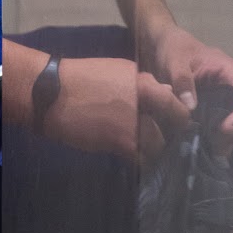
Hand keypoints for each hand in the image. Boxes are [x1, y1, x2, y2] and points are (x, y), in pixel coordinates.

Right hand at [45, 58, 189, 163]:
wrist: (51, 94)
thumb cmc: (81, 78)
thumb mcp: (118, 71)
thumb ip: (144, 83)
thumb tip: (167, 92)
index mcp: (144, 84)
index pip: (176, 104)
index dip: (181, 117)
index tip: (179, 124)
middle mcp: (143, 106)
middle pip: (172, 129)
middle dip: (171, 137)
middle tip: (167, 143)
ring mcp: (131, 127)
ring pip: (156, 148)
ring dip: (155, 153)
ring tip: (150, 155)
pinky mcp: (117, 144)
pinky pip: (138, 159)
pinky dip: (139, 162)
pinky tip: (135, 161)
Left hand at [145, 27, 232, 153]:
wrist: (160, 46)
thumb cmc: (173, 48)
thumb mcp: (175, 60)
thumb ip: (182, 80)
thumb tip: (191, 108)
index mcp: (230, 74)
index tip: (224, 132)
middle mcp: (230, 89)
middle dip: (230, 136)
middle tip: (214, 152)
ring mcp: (219, 101)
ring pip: (228, 126)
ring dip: (220, 142)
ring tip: (207, 156)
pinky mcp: (207, 110)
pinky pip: (212, 127)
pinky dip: (208, 140)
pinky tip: (197, 150)